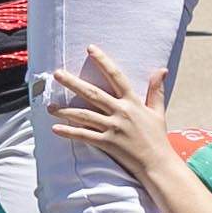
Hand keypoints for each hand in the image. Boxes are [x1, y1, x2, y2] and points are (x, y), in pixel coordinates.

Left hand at [44, 46, 185, 174]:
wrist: (158, 163)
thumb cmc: (157, 138)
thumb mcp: (158, 111)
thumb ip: (156, 90)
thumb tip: (162, 70)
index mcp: (132, 102)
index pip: (116, 76)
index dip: (103, 61)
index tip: (90, 48)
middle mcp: (121, 112)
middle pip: (93, 93)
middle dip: (73, 83)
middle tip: (57, 73)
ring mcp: (113, 128)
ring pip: (84, 115)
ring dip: (65, 110)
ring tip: (49, 106)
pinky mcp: (107, 143)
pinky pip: (85, 136)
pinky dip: (70, 133)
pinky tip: (56, 129)